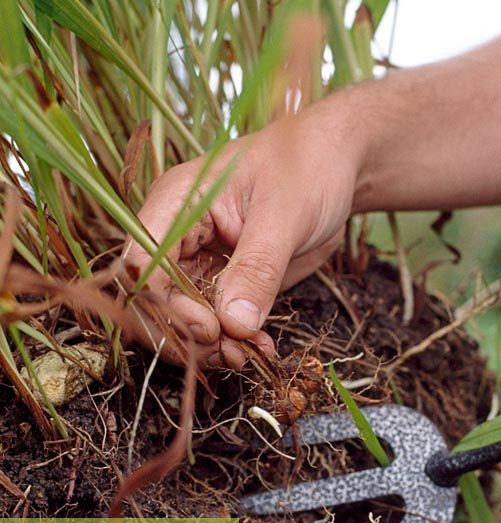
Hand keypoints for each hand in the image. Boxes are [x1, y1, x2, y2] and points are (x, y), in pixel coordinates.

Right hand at [124, 93, 361, 367]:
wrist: (334, 167)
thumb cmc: (307, 167)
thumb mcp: (285, 214)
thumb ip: (257, 269)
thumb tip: (234, 324)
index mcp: (177, 202)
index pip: (143, 263)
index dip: (165, 304)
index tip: (210, 328)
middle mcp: (177, 235)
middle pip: (154, 300)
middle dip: (186, 334)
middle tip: (230, 352)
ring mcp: (196, 261)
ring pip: (180, 318)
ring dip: (209, 346)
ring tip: (248, 356)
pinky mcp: (221, 282)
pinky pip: (214, 321)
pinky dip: (232, 342)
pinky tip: (260, 348)